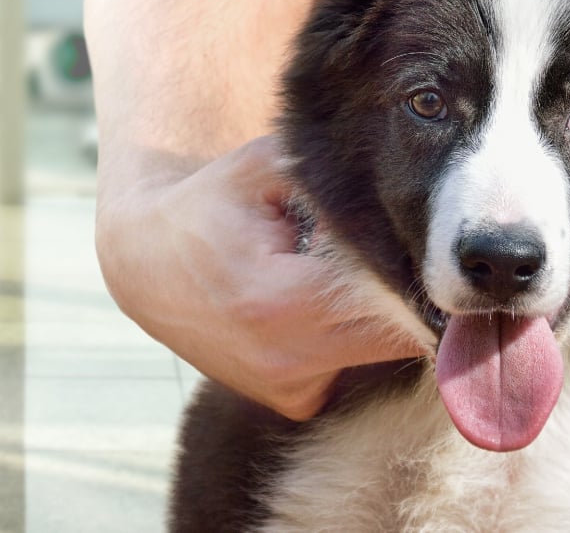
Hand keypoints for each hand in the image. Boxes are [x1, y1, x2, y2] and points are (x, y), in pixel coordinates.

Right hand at [96, 136, 425, 420]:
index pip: (392, 296)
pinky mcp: (291, 400)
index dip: (414, 266)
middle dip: (408, 293)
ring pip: (379, 352)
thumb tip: (407, 200)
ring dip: (378, 315)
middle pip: (397, 334)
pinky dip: (349, 336)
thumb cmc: (209, 207)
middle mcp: (287, 359)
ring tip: (336, 270)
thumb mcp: (263, 169)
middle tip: (405, 252)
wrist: (146, 264)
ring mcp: (288, 388)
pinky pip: (351, 366)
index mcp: (283, 301)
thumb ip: (330, 178)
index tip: (424, 241)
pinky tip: (318, 303)